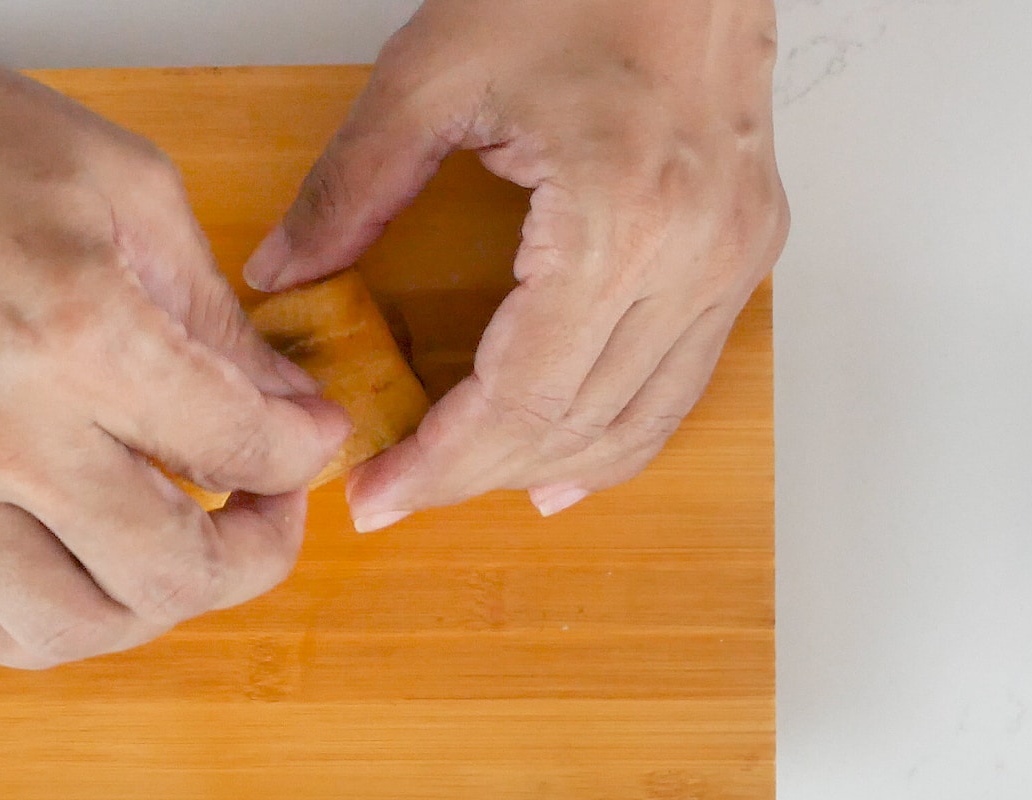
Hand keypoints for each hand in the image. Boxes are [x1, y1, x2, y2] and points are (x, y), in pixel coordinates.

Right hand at [0, 18, 348, 665]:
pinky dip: (46, 627)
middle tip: (268, 507)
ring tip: (179, 547)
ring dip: (154, 607)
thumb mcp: (130, 190)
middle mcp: (0, 430)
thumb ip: (218, 320)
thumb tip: (289, 411)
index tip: (311, 436)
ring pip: (72, 628)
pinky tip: (84, 572)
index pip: (238, 450)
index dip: (304, 453)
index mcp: (79, 334)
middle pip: (170, 573)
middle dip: (256, 554)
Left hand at [245, 0, 786, 528]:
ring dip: (545, 466)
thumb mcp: (434, 73)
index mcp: (622, 216)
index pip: (522, 398)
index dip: (440, 464)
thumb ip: (350, 186)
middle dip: (476, 476)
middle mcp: (696, 255)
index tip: (374, 493)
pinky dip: (617, 433)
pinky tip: (564, 464)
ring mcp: (734, 260)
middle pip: (577, 426)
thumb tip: (285, 271)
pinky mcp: (746, 252)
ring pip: (639, 421)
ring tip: (463, 483)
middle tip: (398, 490)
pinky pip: (681, 381)